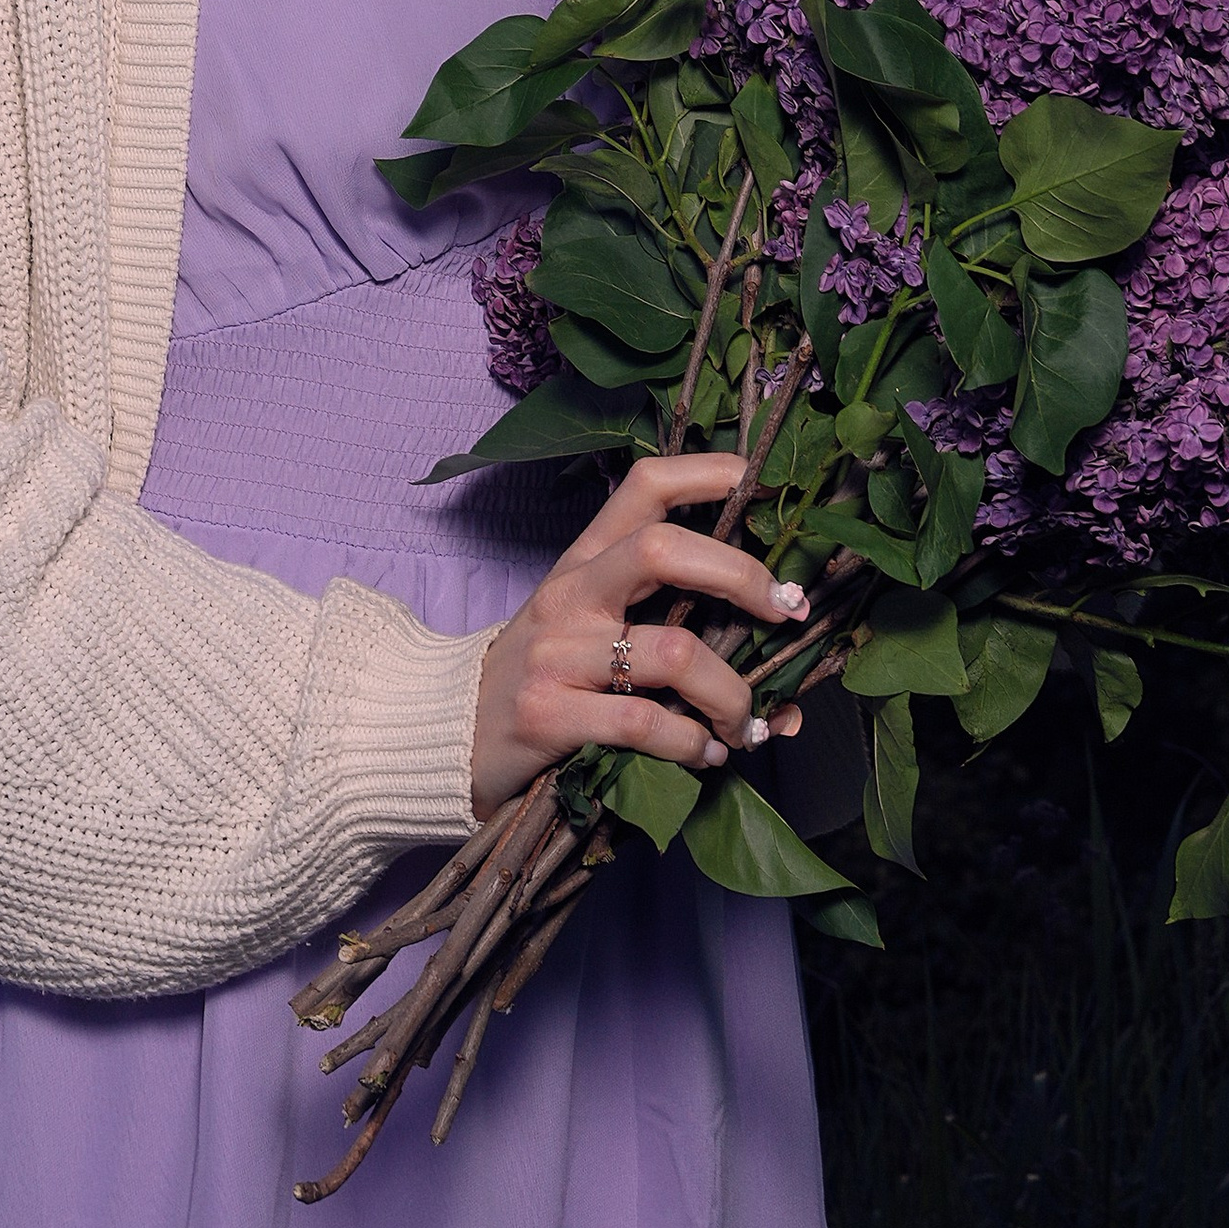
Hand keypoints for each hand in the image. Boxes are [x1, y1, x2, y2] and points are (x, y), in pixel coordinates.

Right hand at [468, 453, 808, 817]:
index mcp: (582, 561)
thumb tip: (772, 650)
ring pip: (672, 651)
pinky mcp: (548, 717)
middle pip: (663, 549)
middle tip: (787, 610)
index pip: (644, 486)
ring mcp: (557, 655)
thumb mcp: (583, 628)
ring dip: (730, 693)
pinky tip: (705, 754)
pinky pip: (644, 723)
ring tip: (746, 722)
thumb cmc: (536, 677)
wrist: (441, 733)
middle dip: (743, 576)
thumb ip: (663, 623)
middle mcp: (570, 596)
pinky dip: (691, 743)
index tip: (765, 490)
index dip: (708, 474)